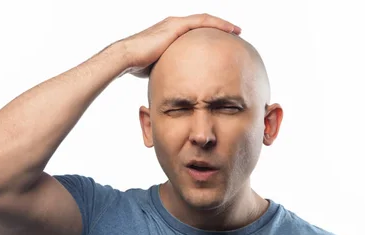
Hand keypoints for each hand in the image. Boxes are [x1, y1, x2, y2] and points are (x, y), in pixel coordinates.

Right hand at [118, 14, 241, 77]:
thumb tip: (176, 85)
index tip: (221, 43)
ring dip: (222, 24)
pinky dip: (219, 24)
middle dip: (219, 28)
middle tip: (234, 34)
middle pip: (202, 23)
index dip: (209, 35)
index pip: (194, 32)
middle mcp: (173, 25)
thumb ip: (169, 70)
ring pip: (205, 20)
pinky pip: (203, 21)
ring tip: (237, 31)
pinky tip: (231, 30)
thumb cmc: (138, 66)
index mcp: (170, 33)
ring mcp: (175, 24)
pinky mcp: (176, 26)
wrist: (127, 57)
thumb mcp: (159, 66)